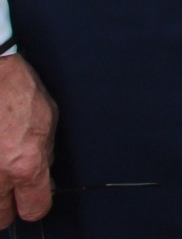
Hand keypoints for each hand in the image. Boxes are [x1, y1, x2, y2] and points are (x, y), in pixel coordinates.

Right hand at [0, 53, 55, 227]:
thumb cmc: (20, 92)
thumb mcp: (49, 121)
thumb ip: (45, 155)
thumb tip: (43, 177)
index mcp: (26, 165)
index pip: (34, 208)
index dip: (36, 205)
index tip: (34, 200)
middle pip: (1, 218)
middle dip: (8, 208)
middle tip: (11, 191)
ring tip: (0, 168)